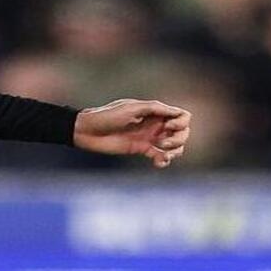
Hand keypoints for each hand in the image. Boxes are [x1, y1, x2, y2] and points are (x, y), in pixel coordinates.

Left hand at [74, 98, 190, 167]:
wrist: (87, 131)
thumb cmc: (107, 116)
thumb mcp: (131, 108)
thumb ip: (154, 108)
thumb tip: (177, 112)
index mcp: (154, 111)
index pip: (182, 116)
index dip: (181, 122)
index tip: (168, 126)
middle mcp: (155, 124)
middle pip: (182, 132)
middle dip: (179, 138)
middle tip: (162, 142)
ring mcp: (149, 137)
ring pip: (175, 145)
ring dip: (175, 151)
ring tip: (162, 154)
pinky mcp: (141, 149)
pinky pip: (160, 156)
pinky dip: (164, 160)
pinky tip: (158, 162)